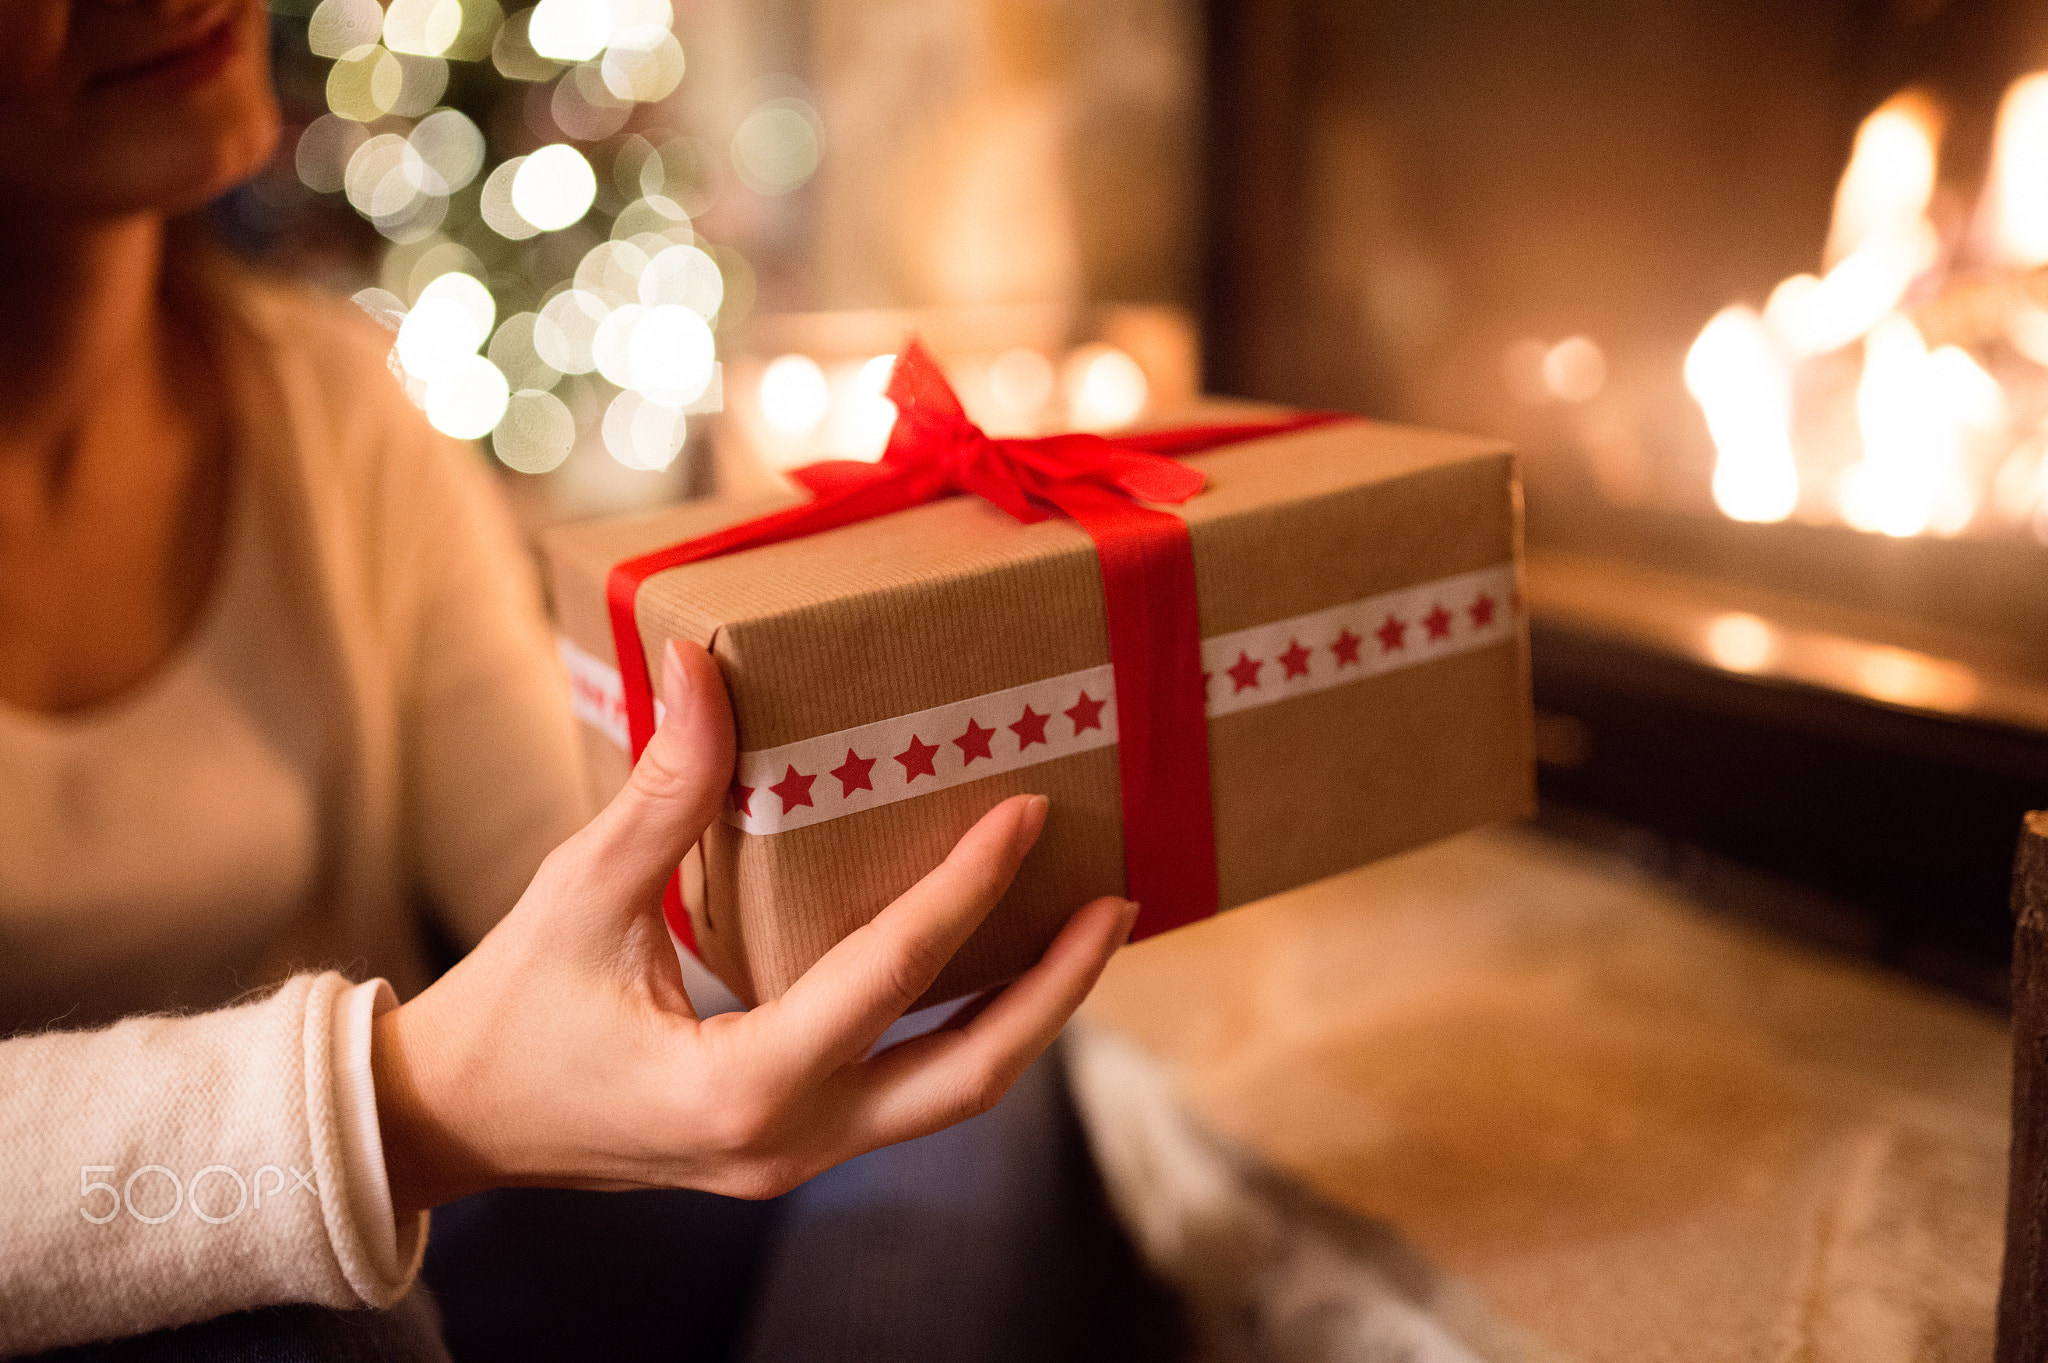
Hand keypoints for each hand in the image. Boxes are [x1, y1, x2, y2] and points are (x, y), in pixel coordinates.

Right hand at [372, 640, 1136, 1214]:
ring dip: (1024, 1016)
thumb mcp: (581, 891)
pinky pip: (907, 1090)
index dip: (967, 890)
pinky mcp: (794, 1147)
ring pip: (951, 1096)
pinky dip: (960, 1027)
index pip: (889, 976)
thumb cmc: (511, 1007)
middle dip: (1055, 991)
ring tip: (1085, 929)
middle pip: (970, 1077)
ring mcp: (798, 1158)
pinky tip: (991, 964)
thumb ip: (662, 788)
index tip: (1027, 814)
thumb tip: (708, 663)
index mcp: (739, 1085)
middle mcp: (788, 1143)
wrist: (454, 1124)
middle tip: (1118, 903)